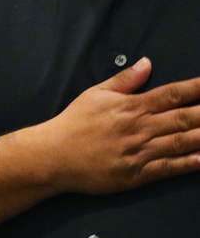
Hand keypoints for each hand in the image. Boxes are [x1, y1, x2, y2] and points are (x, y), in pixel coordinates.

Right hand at [38, 58, 199, 194]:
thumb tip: (147, 63)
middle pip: (185, 117)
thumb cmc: (73, 123)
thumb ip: (124, 80)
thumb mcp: (95, 94)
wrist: (53, 156)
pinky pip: (171, 167)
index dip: (199, 88)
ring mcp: (140, 152)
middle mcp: (140, 127)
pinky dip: (191, 163)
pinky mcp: (137, 174)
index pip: (174, 93)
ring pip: (183, 141)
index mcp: (132, 106)